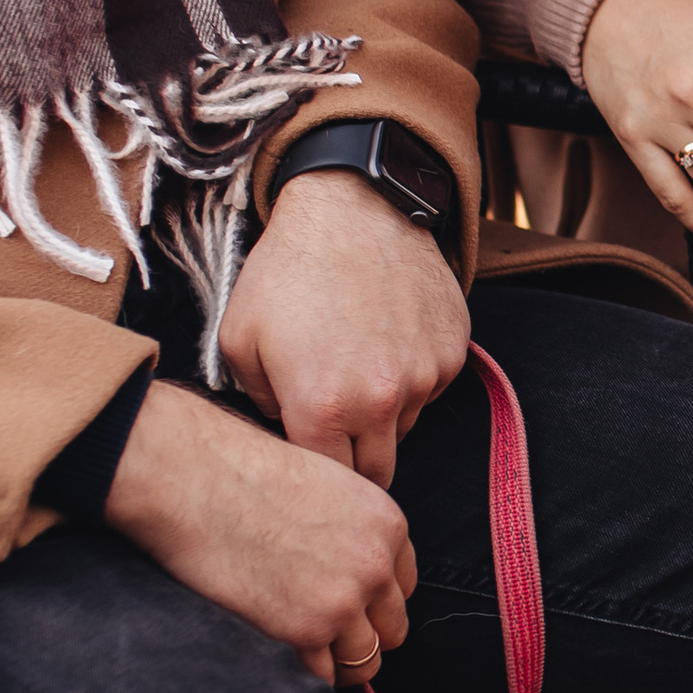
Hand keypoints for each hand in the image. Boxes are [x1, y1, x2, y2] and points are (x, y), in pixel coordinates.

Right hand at [105, 383, 415, 685]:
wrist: (194, 477)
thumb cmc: (243, 470)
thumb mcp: (325, 486)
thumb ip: (349, 529)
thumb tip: (344, 568)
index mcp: (387, 524)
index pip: (402, 585)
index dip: (375, 600)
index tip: (353, 607)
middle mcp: (376, 564)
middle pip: (392, 625)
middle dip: (364, 633)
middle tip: (332, 636)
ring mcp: (344, 600)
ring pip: (365, 658)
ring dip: (341, 661)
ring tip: (313, 654)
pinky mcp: (305, 628)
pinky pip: (323, 671)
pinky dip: (307, 668)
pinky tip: (287, 652)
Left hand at [218, 170, 470, 488]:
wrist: (351, 208)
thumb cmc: (287, 271)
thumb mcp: (239, 340)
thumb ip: (257, 405)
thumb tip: (283, 427)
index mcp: (323, 409)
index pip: (330, 483)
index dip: (316, 475)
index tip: (308, 453)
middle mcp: (382, 402)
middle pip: (379, 473)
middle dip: (355, 458)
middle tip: (333, 422)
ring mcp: (425, 376)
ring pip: (407, 427)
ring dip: (384, 413)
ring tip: (357, 361)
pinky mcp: (453, 351)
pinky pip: (431, 387)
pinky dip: (411, 376)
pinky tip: (385, 336)